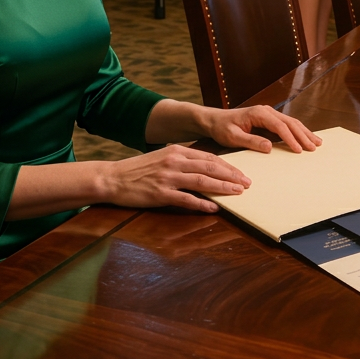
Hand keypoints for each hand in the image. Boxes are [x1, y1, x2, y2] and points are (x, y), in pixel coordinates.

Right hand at [99, 145, 252, 213]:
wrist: (113, 178)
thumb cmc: (138, 170)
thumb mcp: (162, 157)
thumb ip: (182, 160)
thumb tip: (204, 168)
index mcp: (177, 150)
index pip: (209, 157)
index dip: (228, 166)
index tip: (241, 173)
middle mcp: (175, 161)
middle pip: (210, 168)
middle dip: (231, 176)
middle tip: (247, 184)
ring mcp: (168, 177)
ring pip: (202, 181)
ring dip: (222, 188)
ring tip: (237, 193)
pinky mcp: (160, 193)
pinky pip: (186, 199)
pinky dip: (202, 204)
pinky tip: (214, 208)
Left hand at [201, 104, 321, 154]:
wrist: (215, 120)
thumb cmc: (222, 128)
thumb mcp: (233, 137)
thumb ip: (251, 141)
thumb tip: (270, 147)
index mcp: (258, 114)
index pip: (279, 126)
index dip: (291, 138)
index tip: (299, 150)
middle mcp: (266, 111)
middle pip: (289, 122)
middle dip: (303, 135)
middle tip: (315, 147)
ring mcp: (269, 114)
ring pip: (291, 122)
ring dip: (304, 132)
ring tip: (317, 142)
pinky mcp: (269, 120)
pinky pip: (286, 125)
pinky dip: (298, 132)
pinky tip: (306, 138)